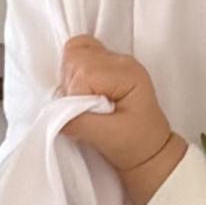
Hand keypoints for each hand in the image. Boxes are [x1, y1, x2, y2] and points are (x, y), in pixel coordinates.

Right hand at [60, 35, 183, 204]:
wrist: (150, 152)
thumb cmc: (137, 145)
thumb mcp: (108, 138)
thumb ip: (79, 122)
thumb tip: (55, 112)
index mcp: (128, 74)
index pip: (84, 71)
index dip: (74, 95)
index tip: (81, 116)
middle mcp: (121, 62)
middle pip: (76, 53)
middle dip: (71, 83)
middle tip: (84, 108)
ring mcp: (113, 61)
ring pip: (75, 51)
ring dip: (70, 79)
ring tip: (85, 103)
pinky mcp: (104, 67)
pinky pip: (77, 57)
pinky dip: (73, 76)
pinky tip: (84, 95)